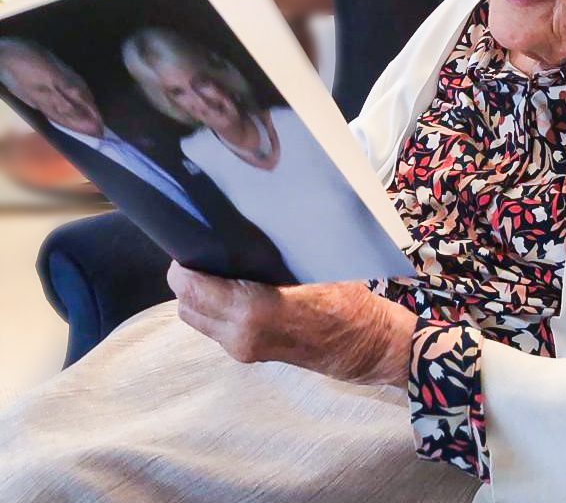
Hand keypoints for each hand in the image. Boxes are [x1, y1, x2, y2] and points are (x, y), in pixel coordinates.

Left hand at [167, 261, 416, 387]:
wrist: (367, 346)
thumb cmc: (347, 302)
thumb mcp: (313, 266)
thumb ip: (271, 252)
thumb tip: (242, 223)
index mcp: (253, 310)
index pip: (192, 288)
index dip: (185, 263)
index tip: (192, 240)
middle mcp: (240, 335)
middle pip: (187, 305)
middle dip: (188, 278)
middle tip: (204, 250)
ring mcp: (242, 349)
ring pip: (196, 319)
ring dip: (199, 294)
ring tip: (218, 266)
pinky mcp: (248, 355)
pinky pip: (213, 328)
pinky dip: (213, 306)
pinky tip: (234, 286)